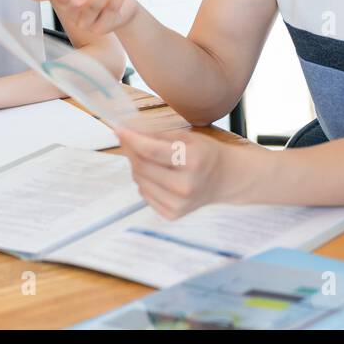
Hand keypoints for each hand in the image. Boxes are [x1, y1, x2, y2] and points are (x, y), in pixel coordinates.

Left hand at [113, 126, 256, 219]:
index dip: (132, 139)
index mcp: (193, 161)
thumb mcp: (188, 136)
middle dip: (131, 150)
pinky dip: (145, 181)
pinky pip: (144, 194)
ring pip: (139, 181)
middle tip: (129, 139)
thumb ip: (158, 135)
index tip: (118, 129)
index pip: (151, 151)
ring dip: (137, 166)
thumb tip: (128, 132)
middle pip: (141, 167)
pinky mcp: (172, 214)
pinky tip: (158, 175)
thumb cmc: (206, 153)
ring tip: (150, 158)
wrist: (225, 179)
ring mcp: (179, 204)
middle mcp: (186, 186)